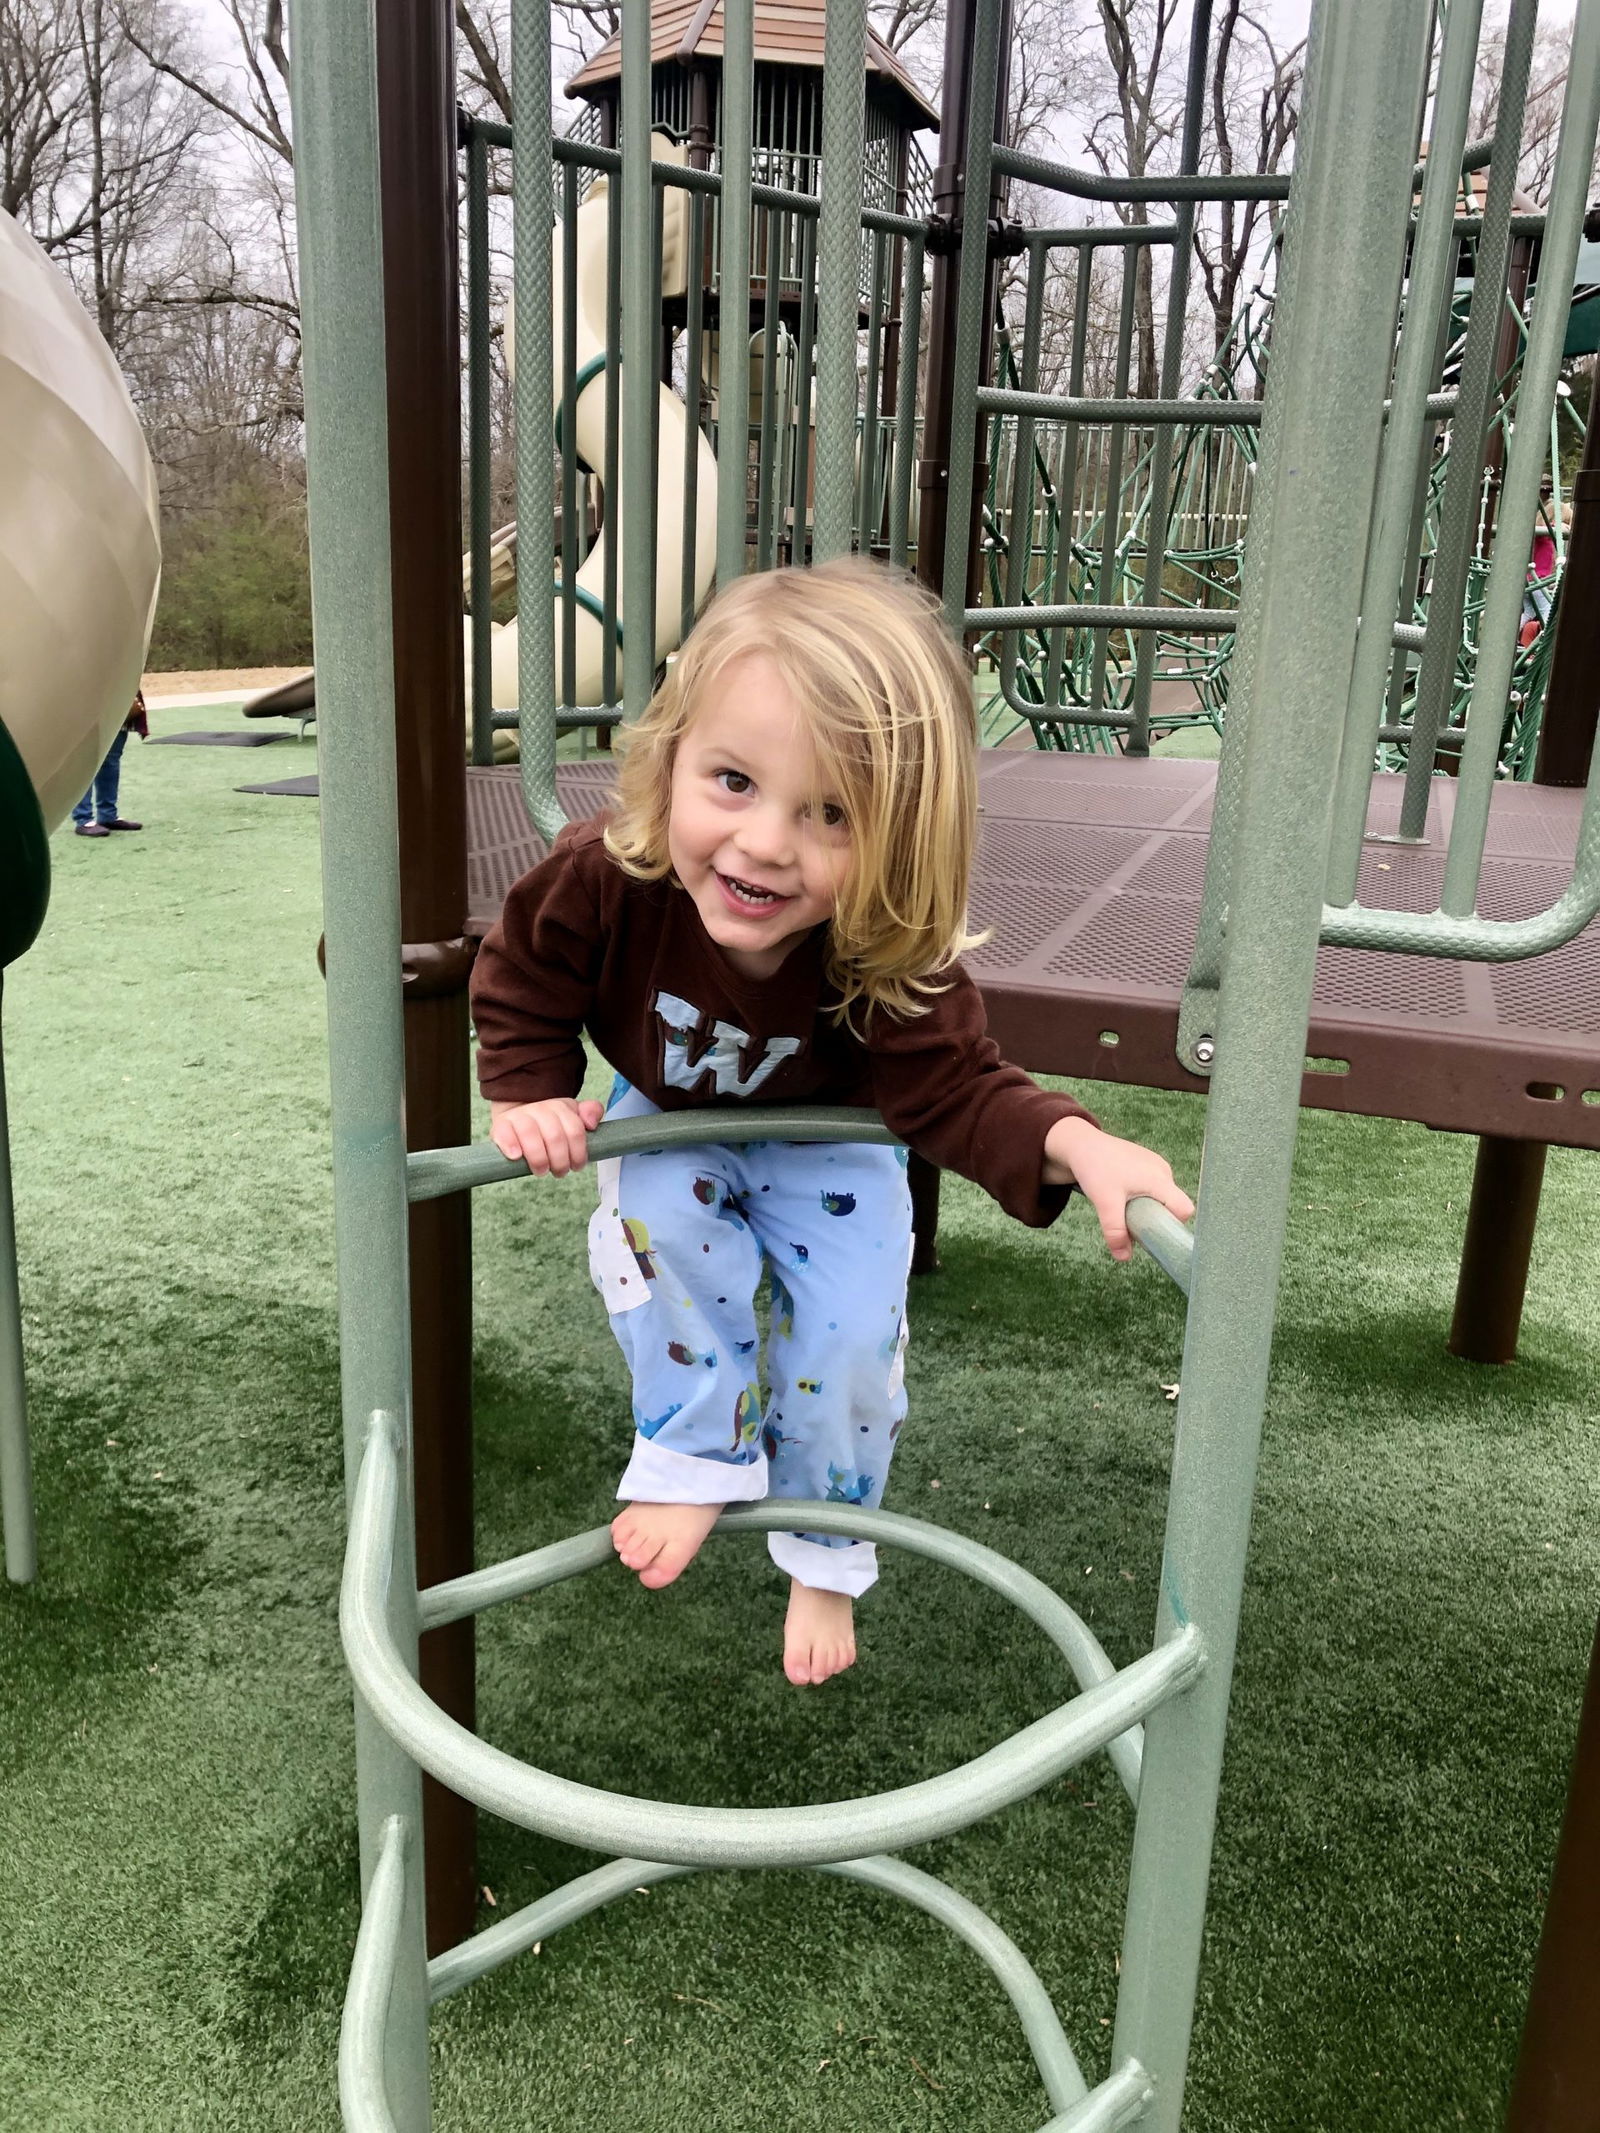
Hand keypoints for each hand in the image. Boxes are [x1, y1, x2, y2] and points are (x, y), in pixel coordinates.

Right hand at [489, 1096, 603, 1176]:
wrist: (517, 1114)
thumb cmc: (548, 1123)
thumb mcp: (571, 1116)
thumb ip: (589, 1113)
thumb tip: (591, 1123)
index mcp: (560, 1107)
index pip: (575, 1130)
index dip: (578, 1153)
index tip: (576, 1166)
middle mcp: (539, 1109)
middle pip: (555, 1136)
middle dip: (560, 1160)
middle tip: (559, 1172)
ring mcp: (518, 1116)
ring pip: (531, 1134)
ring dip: (539, 1158)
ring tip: (541, 1170)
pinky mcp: (500, 1126)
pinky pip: (504, 1133)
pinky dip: (511, 1146)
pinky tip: (516, 1156)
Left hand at [1042, 1116, 1194, 1262]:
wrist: (1080, 1144)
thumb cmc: (1095, 1169)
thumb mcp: (1105, 1203)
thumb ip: (1115, 1232)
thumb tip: (1124, 1258)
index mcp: (1160, 1179)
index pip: (1184, 1209)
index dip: (1173, 1226)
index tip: (1153, 1233)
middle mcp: (1163, 1170)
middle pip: (1172, 1206)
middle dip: (1155, 1219)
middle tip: (1131, 1223)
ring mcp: (1156, 1165)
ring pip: (1161, 1197)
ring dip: (1146, 1208)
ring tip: (1122, 1207)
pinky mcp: (1146, 1163)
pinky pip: (1153, 1187)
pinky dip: (1141, 1196)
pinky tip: (1121, 1194)